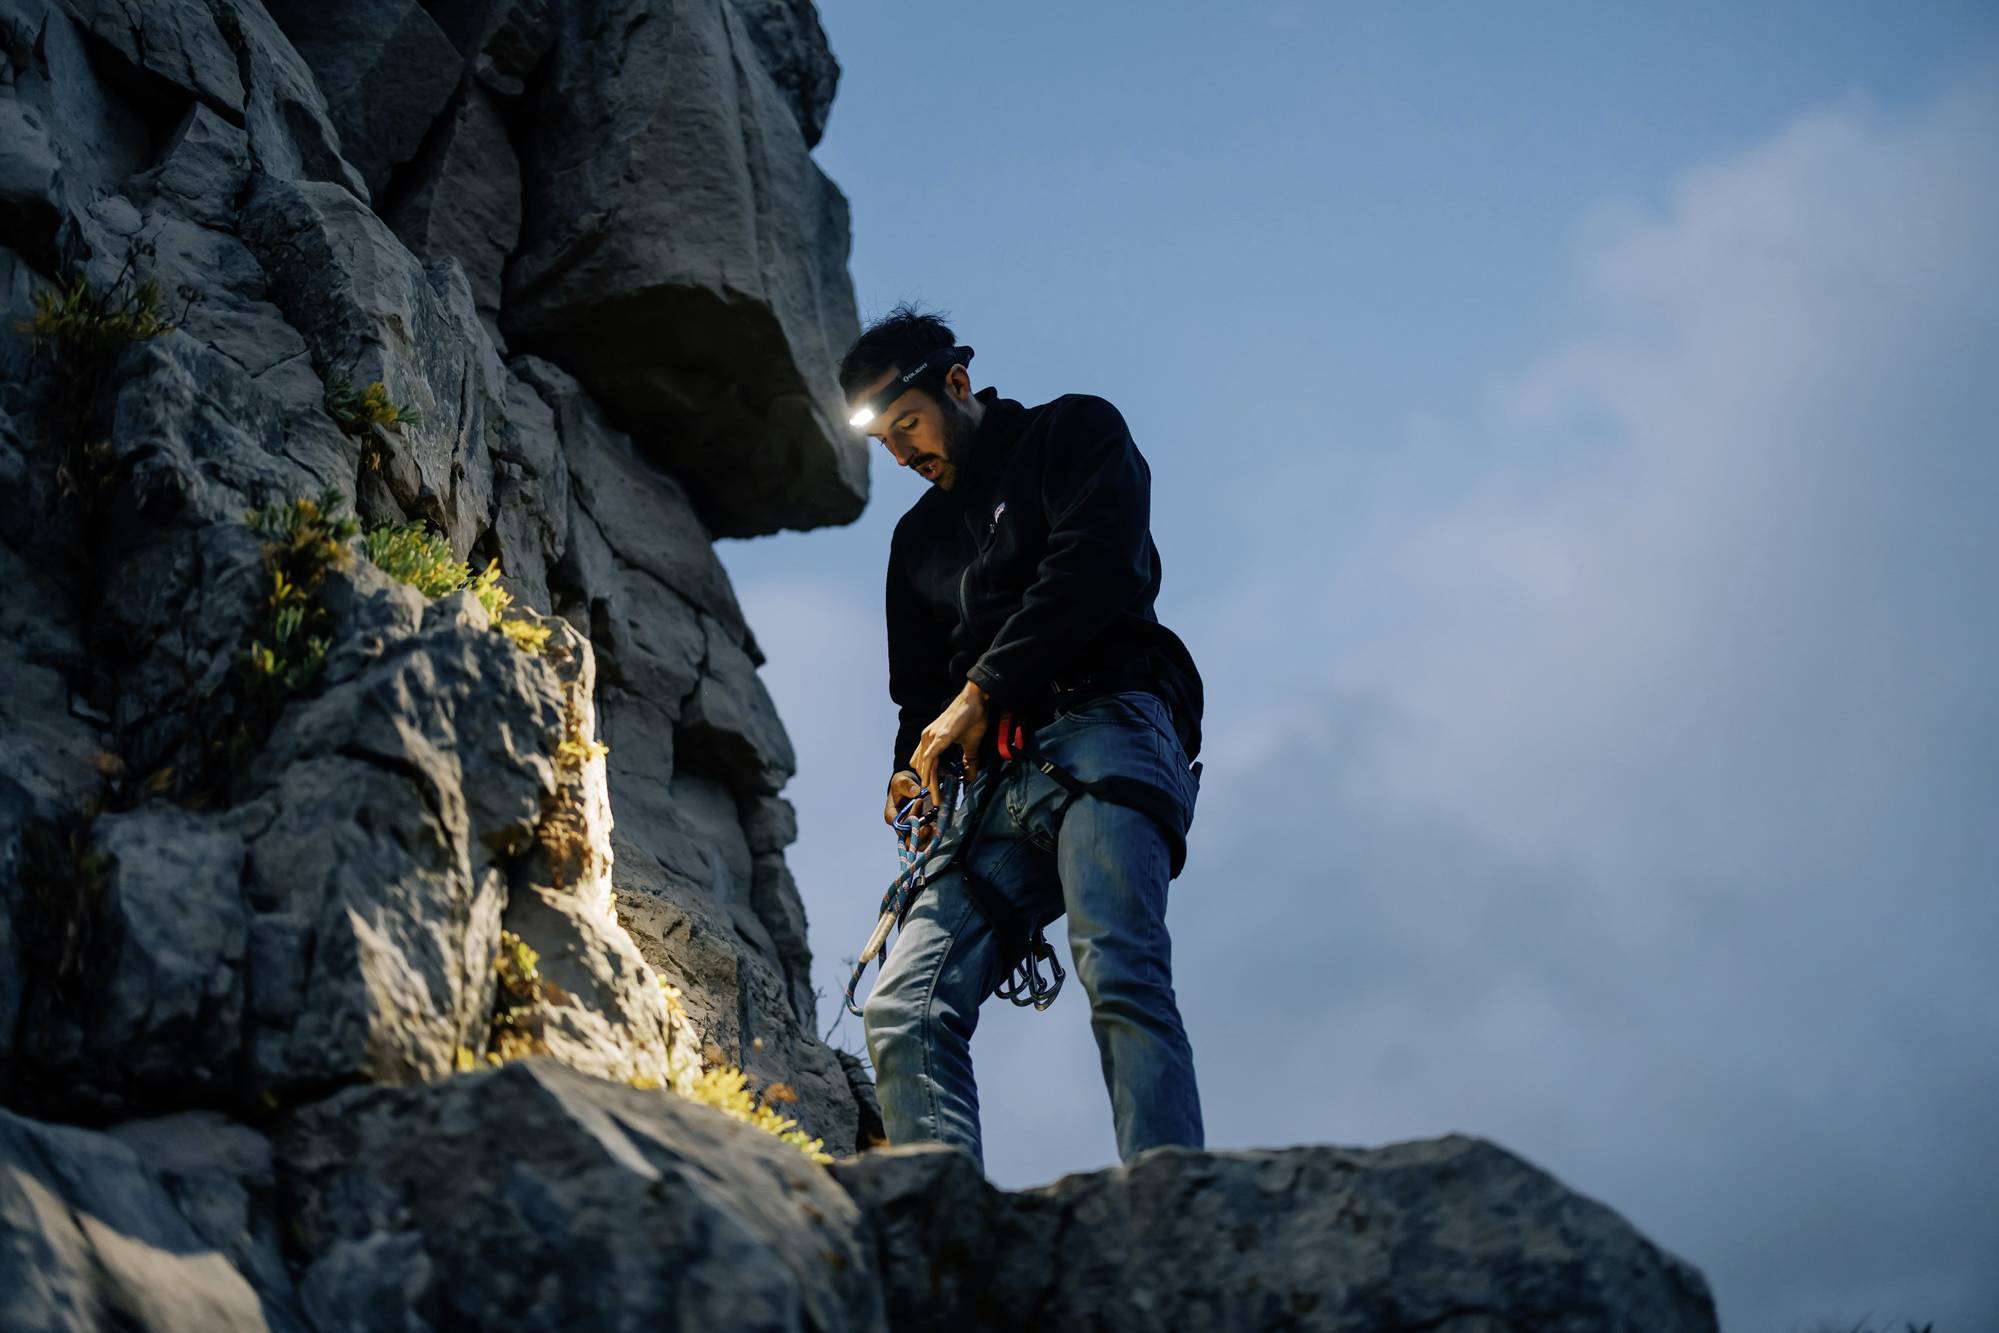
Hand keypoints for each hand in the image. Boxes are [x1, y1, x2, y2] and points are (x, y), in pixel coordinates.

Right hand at [883, 770, 935, 849]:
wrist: (911, 786)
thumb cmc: (903, 785)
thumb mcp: (900, 781)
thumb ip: (906, 785)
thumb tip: (916, 792)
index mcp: (893, 816)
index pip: (899, 824)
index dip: (910, 818)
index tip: (919, 802)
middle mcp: (901, 827)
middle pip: (908, 840)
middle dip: (919, 835)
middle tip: (928, 826)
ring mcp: (912, 830)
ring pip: (918, 844)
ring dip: (928, 839)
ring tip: (935, 829)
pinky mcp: (922, 830)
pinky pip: (928, 840)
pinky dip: (934, 836)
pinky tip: (939, 829)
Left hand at [909, 680, 990, 812]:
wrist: (975, 699)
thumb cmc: (973, 717)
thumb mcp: (970, 743)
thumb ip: (969, 759)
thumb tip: (970, 775)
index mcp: (932, 739)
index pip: (925, 763)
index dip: (929, 779)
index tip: (935, 793)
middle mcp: (927, 737)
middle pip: (923, 767)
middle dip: (929, 785)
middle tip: (936, 800)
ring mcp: (931, 736)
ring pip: (925, 766)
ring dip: (931, 783)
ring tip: (936, 797)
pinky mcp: (939, 737)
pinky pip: (930, 758)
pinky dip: (929, 772)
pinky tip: (930, 783)